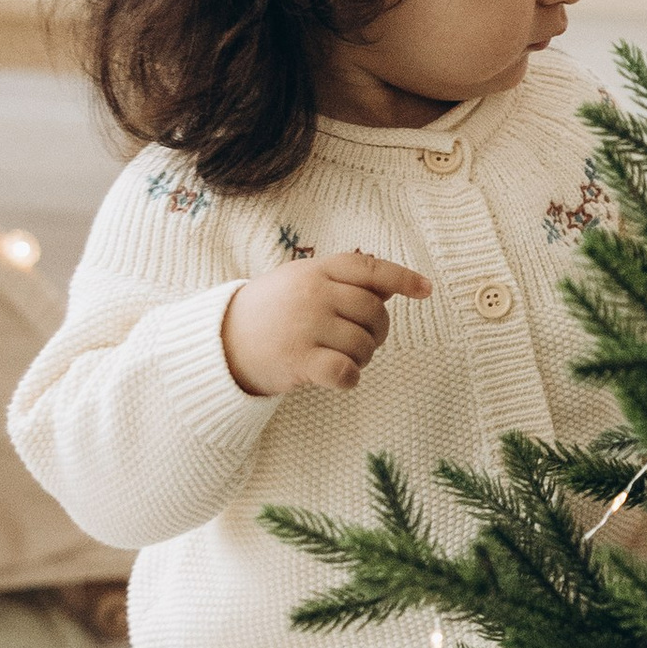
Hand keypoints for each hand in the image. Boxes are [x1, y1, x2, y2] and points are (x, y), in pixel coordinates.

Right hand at [219, 249, 431, 398]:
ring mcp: (305, 327)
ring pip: (364, 344)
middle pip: (375, 312)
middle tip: (361, 341)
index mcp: (315, 271)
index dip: (403, 277)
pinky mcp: (299, 361)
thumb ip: (343, 282)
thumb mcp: (301, 283)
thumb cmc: (269, 312)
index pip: (369, 269)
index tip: (427, 290)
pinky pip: (347, 372)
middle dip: (378, 332)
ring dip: (362, 358)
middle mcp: (312, 295)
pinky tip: (339, 377)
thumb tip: (392, 285)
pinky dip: (350, 378)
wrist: (219, 343)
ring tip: (342, 358)